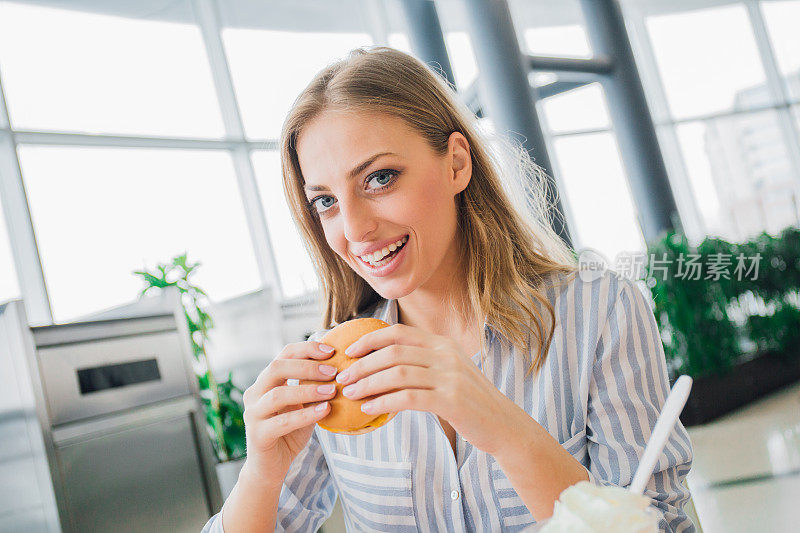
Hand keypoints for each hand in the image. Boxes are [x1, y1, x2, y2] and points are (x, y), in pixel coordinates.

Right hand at [240, 340, 338, 481]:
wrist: (271, 468)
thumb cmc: (289, 432)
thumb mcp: (303, 405)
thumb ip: (312, 387)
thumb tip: (339, 367)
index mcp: (265, 382)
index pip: (283, 354)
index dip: (307, 349)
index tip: (332, 351)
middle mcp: (254, 393)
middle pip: (276, 367)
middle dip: (307, 366)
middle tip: (333, 371)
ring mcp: (252, 414)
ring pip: (278, 394)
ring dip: (308, 390)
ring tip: (332, 390)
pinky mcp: (258, 435)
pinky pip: (282, 422)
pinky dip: (305, 415)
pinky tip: (324, 410)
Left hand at [335, 323, 514, 454]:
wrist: (503, 424)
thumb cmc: (470, 402)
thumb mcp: (449, 373)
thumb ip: (423, 364)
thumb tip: (383, 365)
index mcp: (443, 344)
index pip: (399, 333)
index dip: (370, 339)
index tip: (349, 352)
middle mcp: (446, 355)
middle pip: (393, 352)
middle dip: (362, 365)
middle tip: (343, 378)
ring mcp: (450, 377)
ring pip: (397, 373)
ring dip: (368, 383)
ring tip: (350, 394)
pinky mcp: (451, 400)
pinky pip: (408, 397)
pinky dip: (384, 402)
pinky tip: (369, 409)